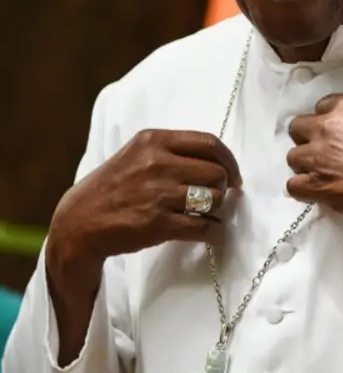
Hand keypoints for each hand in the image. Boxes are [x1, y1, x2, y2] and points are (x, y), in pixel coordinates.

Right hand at [47, 128, 241, 275]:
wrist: (80, 221)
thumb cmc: (112, 186)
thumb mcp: (136, 154)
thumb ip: (171, 152)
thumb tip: (215, 161)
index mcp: (154, 140)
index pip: (209, 142)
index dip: (228, 160)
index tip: (233, 174)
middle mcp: (157, 163)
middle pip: (215, 171)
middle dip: (223, 186)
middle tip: (218, 196)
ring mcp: (158, 194)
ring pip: (213, 198)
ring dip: (217, 209)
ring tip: (209, 213)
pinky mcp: (158, 224)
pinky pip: (203, 227)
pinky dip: (213, 231)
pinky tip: (210, 231)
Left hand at [287, 94, 342, 257]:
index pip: (321, 107)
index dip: (327, 124)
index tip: (337, 137)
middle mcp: (328, 125)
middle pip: (298, 128)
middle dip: (309, 142)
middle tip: (328, 157)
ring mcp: (319, 154)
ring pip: (293, 157)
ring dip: (306, 167)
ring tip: (327, 178)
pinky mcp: (315, 183)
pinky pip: (293, 185)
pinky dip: (304, 191)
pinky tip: (321, 194)